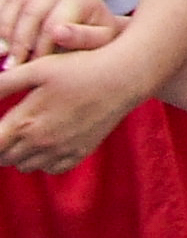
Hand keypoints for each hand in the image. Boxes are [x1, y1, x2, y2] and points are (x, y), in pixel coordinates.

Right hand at [0, 0, 121, 67]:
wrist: (97, 23)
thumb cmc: (100, 34)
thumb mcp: (101, 39)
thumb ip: (83, 37)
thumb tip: (57, 33)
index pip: (53, 23)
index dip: (40, 47)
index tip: (33, 67)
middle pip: (30, 12)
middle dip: (19, 42)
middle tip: (14, 66)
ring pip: (14, 4)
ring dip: (6, 31)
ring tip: (6, 55)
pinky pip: (5, 2)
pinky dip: (0, 21)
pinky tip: (3, 42)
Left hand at [0, 43, 149, 172]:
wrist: (124, 77)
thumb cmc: (80, 68)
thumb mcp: (37, 69)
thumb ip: (4, 83)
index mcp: (25, 123)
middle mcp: (41, 143)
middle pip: (4, 159)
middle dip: (0, 146)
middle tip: (7, 130)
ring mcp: (61, 150)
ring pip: (25, 166)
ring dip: (19, 155)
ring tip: (25, 134)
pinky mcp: (80, 152)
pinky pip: (51, 169)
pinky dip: (43, 162)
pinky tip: (47, 144)